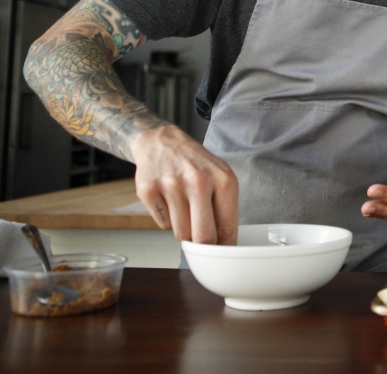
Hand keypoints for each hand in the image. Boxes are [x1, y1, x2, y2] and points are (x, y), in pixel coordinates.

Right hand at [131, 125, 238, 244]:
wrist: (162, 143)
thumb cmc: (196, 165)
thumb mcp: (220, 178)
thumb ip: (225, 210)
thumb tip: (225, 245)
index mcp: (223, 179)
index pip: (227, 226)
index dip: (225, 246)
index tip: (223, 256)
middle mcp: (198, 181)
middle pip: (203, 236)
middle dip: (203, 245)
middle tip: (202, 243)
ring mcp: (171, 185)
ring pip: (181, 233)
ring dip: (184, 229)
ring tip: (185, 209)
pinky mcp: (149, 191)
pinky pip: (162, 225)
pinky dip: (167, 220)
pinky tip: (169, 202)